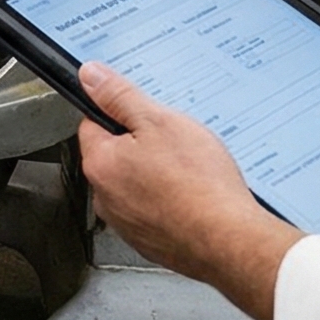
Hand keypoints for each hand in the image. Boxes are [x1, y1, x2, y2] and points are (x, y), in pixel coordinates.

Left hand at [77, 62, 301, 319]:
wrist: (229, 241)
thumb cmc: (198, 184)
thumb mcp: (159, 122)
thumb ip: (120, 97)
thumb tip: (90, 77)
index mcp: (101, 164)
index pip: (93, 124)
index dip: (120, 114)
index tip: (145, 116)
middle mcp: (105, 198)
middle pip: (115, 156)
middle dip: (142, 145)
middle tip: (176, 144)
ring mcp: (127, 224)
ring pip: (135, 184)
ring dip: (157, 175)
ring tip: (190, 173)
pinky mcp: (150, 242)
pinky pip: (154, 211)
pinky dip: (169, 202)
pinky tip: (194, 197)